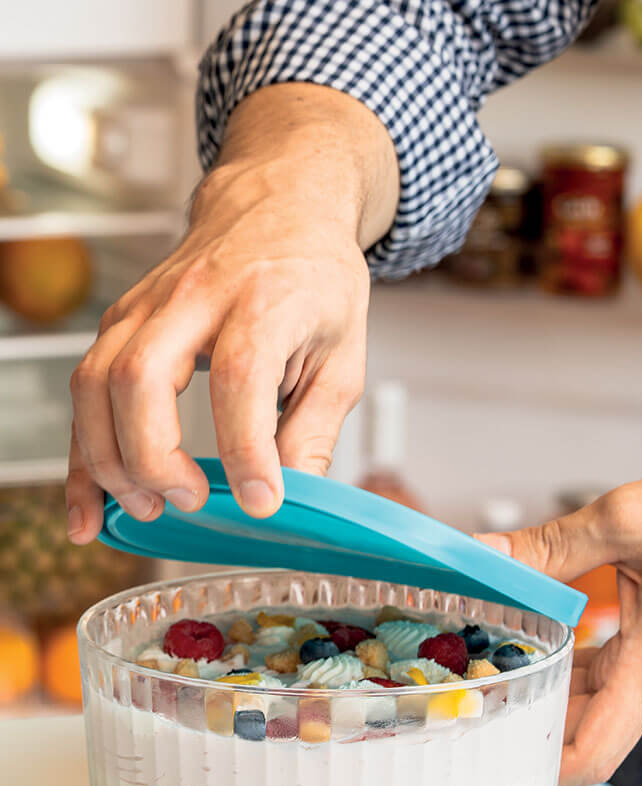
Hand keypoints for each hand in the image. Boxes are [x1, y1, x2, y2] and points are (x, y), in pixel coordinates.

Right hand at [67, 84, 397, 541]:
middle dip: (154, 456)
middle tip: (190, 499)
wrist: (277, 205)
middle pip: (142, 376)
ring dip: (109, 460)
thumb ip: (316, 427)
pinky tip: (90, 505)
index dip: (246, 447)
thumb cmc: (313, 276)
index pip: (240, 376)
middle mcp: (194, 297)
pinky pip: (84, 392)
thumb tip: (289, 494)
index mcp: (264, 299)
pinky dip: (81, 454)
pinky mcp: (121, 323)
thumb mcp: (344, 353)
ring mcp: (146, 307)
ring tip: (148, 507)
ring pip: (96, 384)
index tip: (260, 499)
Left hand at [477, 469, 641, 785]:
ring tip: (479, 687)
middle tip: (464, 716)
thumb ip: (552, 546)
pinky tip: (520, 655)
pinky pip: (598, 679)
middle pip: (583, 734)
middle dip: (524, 731)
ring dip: (538, 701)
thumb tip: (489, 555)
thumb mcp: (625, 522)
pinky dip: (558, 675)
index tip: (491, 771)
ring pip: (588, 708)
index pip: (595, 753)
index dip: (544, 775)